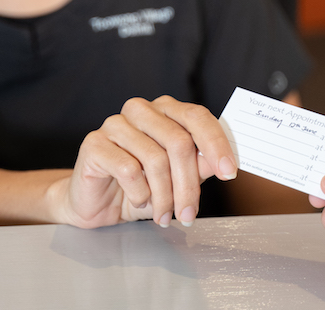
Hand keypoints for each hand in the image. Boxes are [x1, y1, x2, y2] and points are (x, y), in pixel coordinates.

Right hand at [58, 96, 237, 228]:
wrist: (96, 204)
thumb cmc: (139, 187)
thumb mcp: (176, 178)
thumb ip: (198, 164)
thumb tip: (222, 162)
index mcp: (164, 110)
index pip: (197, 116)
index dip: (216, 143)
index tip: (229, 173)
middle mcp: (141, 110)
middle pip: (178, 141)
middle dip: (188, 185)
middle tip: (188, 214)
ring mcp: (115, 123)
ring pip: (155, 158)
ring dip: (164, 196)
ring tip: (163, 215)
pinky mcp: (95, 143)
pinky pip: (128, 169)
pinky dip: (139, 194)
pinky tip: (138, 201)